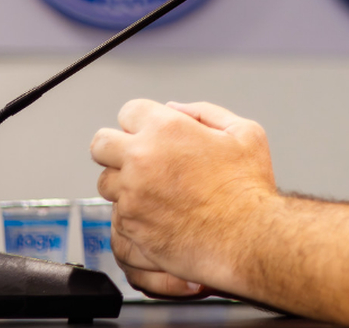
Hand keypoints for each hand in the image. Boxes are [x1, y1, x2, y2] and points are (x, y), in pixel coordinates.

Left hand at [90, 99, 277, 295]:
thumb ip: (205, 112)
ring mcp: (132, 195)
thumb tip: (175, 109)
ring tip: (153, 189)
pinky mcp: (130, 227)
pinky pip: (116, 215)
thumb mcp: (245, 132)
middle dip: (116, 147)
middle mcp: (141, 160)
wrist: (246, 238)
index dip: (142, 121)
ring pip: (105, 182)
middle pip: (101, 144)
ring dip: (123, 182)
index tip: (151, 132)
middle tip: (137, 157)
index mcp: (166, 130)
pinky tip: (160, 213)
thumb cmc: (248, 188)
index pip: (129, 112)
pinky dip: (133, 213)